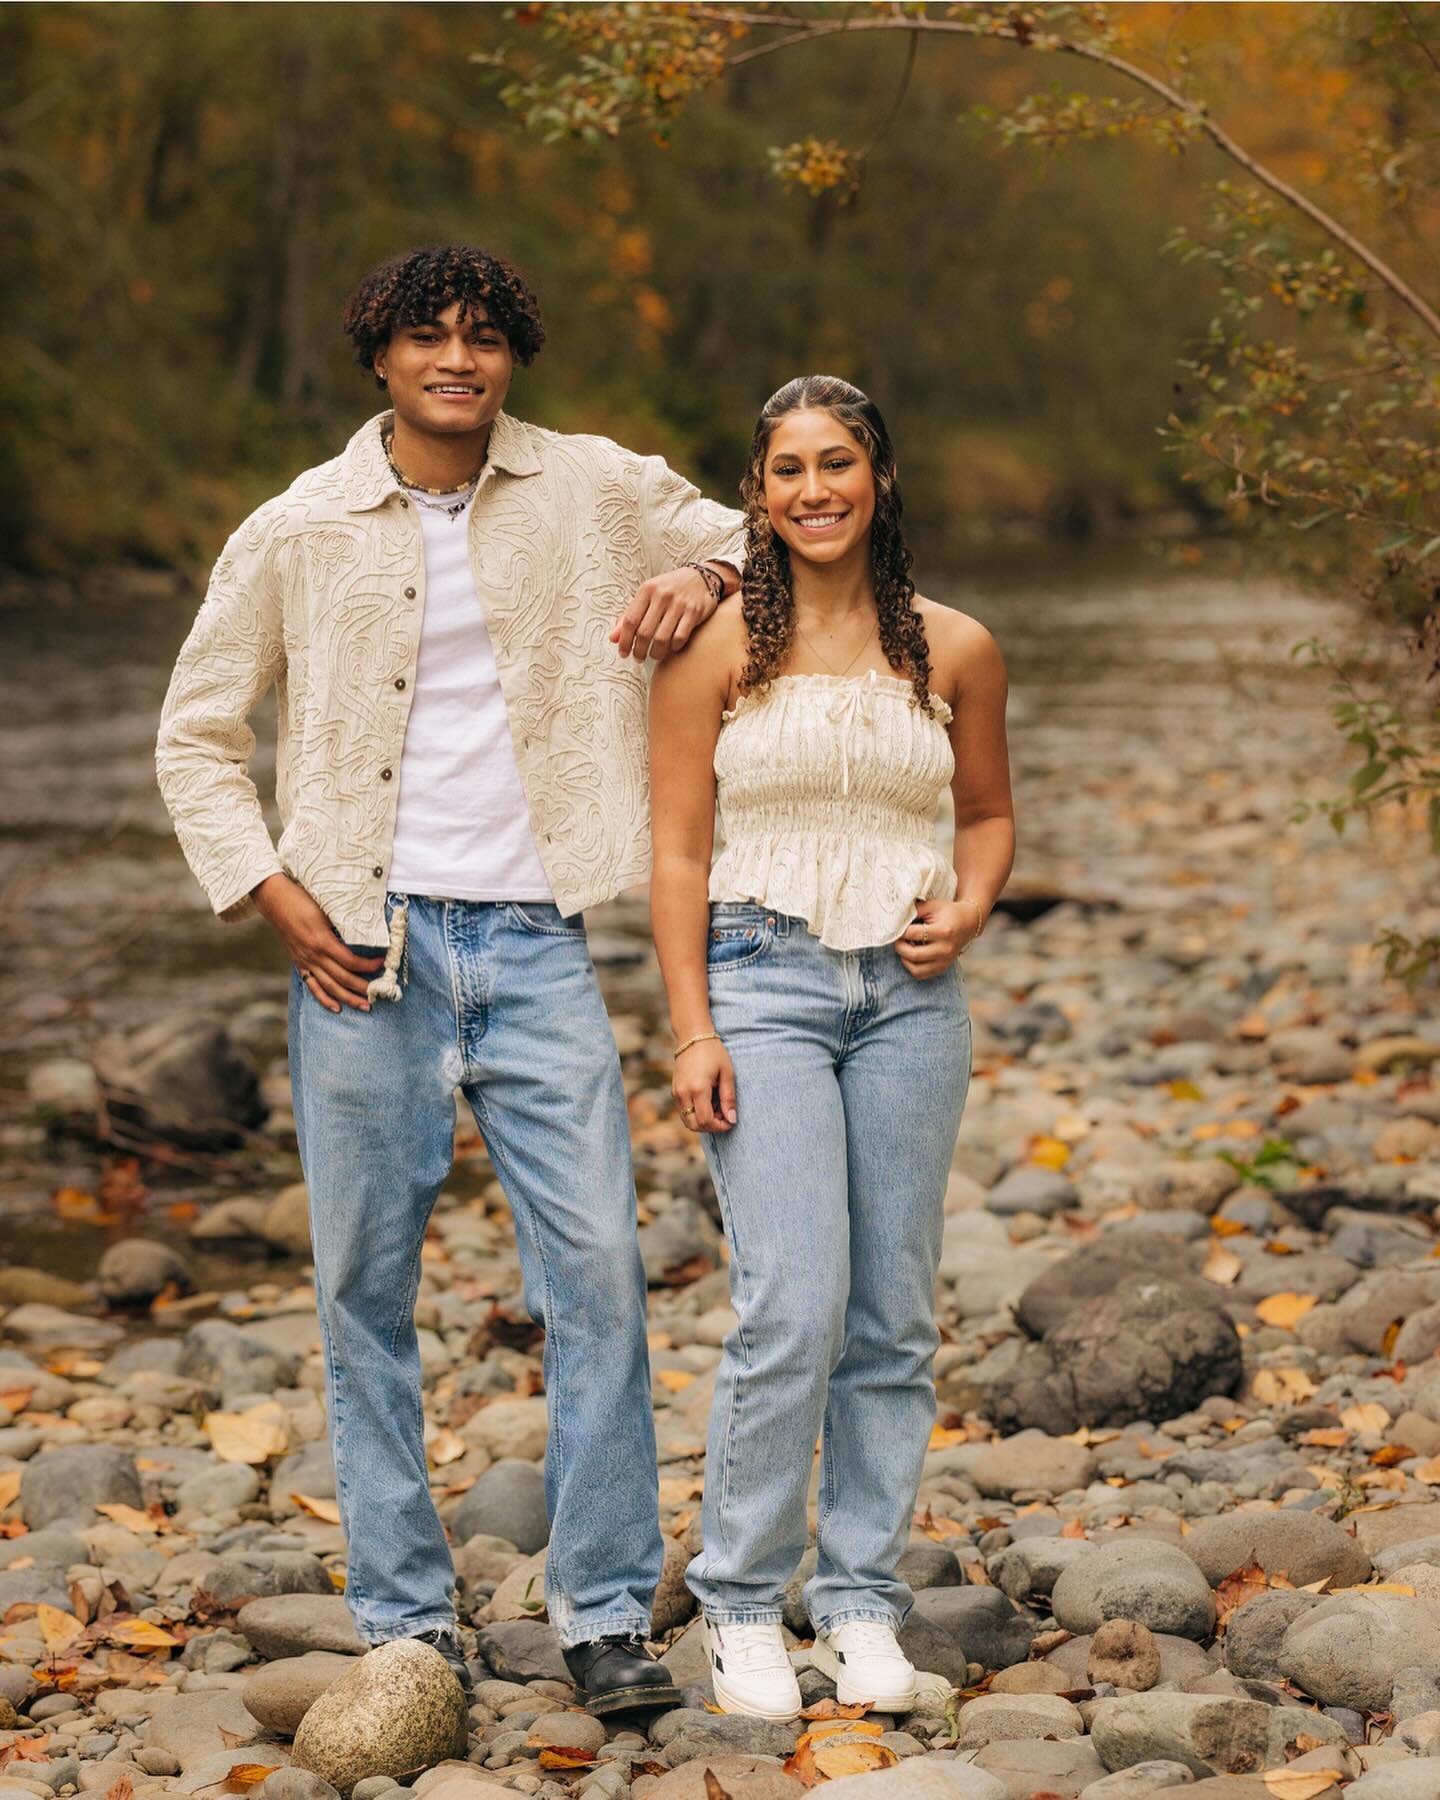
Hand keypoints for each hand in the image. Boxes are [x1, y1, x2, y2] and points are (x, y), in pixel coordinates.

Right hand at [253, 873, 384, 1013]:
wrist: (275, 900)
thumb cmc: (303, 900)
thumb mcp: (327, 909)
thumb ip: (344, 925)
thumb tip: (366, 933)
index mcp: (322, 941)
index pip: (351, 961)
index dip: (369, 966)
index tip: (382, 963)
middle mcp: (314, 955)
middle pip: (343, 978)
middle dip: (363, 988)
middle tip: (379, 993)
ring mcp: (305, 961)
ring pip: (330, 986)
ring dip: (348, 998)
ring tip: (365, 1006)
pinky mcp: (299, 963)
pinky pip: (312, 986)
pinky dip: (324, 999)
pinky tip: (337, 1008)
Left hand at [612, 566, 717, 661]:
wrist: (700, 577)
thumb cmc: (669, 589)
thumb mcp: (647, 596)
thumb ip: (629, 615)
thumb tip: (613, 638)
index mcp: (647, 590)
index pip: (630, 620)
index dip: (624, 641)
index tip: (623, 653)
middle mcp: (662, 595)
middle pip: (644, 632)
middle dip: (639, 651)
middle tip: (638, 658)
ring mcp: (679, 603)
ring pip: (662, 638)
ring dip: (656, 653)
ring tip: (654, 656)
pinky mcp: (694, 612)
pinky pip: (680, 637)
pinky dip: (673, 648)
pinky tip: (671, 649)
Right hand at [673, 1038, 736, 1132]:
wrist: (693, 1036)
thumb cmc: (713, 1052)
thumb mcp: (727, 1073)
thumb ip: (728, 1098)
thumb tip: (731, 1119)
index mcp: (698, 1089)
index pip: (706, 1120)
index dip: (719, 1126)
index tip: (730, 1121)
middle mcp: (684, 1093)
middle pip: (694, 1125)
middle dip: (710, 1127)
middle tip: (724, 1116)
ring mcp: (677, 1092)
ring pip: (687, 1120)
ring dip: (702, 1121)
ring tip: (716, 1108)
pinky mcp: (675, 1090)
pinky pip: (684, 1110)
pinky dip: (695, 1113)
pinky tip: (708, 1102)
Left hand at [896, 897, 980, 980]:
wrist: (968, 923)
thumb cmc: (948, 913)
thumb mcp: (932, 905)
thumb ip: (914, 910)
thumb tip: (895, 918)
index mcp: (944, 931)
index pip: (914, 934)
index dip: (901, 930)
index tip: (898, 927)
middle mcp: (945, 949)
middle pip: (913, 955)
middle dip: (899, 946)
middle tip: (897, 938)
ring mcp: (945, 961)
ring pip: (915, 969)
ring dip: (904, 959)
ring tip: (905, 947)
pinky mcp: (943, 968)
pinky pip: (920, 974)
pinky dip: (911, 966)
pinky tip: (912, 955)